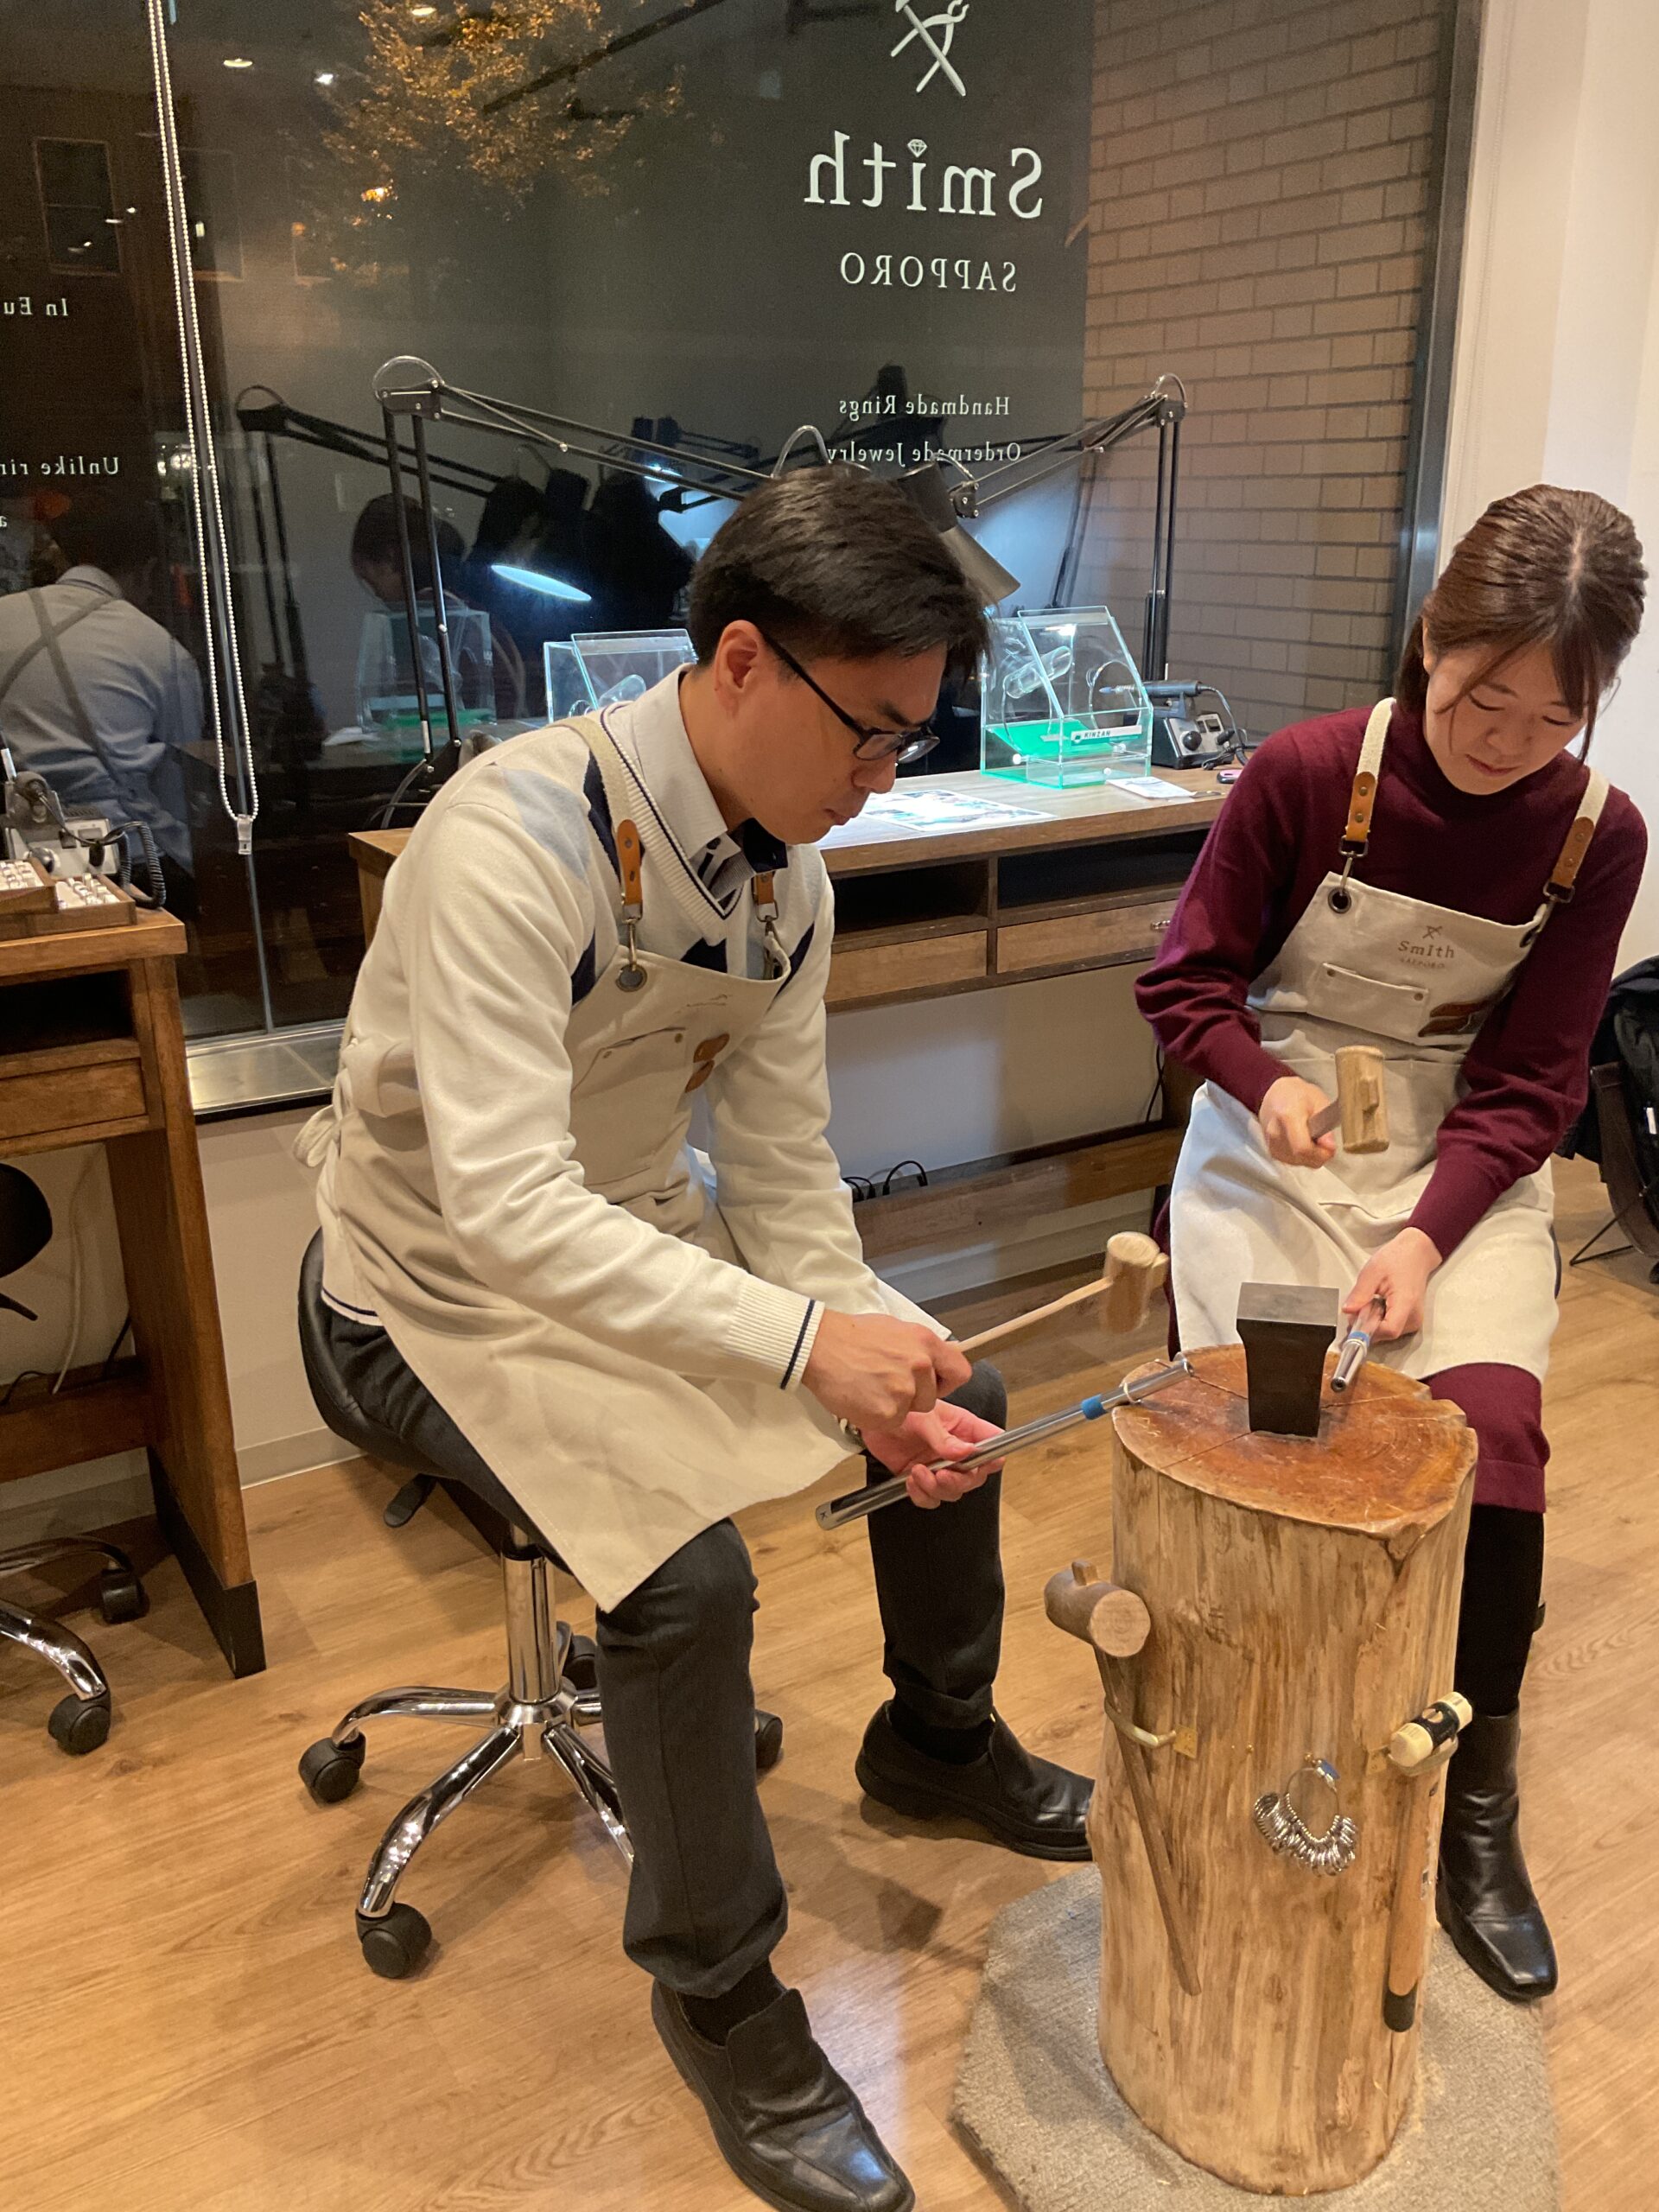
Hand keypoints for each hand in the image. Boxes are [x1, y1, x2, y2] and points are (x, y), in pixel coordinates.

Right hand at [803, 1310, 971, 1433]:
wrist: (819, 1345)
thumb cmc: (850, 1336)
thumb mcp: (896, 1328)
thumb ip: (919, 1347)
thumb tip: (935, 1358)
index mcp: (925, 1342)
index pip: (961, 1372)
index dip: (947, 1382)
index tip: (935, 1383)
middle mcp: (920, 1366)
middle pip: (932, 1398)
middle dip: (913, 1396)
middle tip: (887, 1383)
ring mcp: (904, 1391)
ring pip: (910, 1412)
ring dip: (894, 1406)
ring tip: (871, 1387)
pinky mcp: (888, 1412)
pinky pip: (891, 1422)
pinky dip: (877, 1416)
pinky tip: (863, 1397)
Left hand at [862, 1398, 1005, 1510]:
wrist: (872, 1420)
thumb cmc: (901, 1408)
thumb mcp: (924, 1417)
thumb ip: (944, 1437)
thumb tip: (966, 1451)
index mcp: (964, 1428)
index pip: (993, 1445)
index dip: (992, 1458)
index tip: (980, 1465)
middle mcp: (956, 1450)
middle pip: (974, 1476)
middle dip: (959, 1481)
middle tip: (942, 1476)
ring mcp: (940, 1466)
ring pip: (953, 1491)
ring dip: (937, 1488)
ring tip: (919, 1472)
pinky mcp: (922, 1479)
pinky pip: (930, 1498)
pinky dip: (921, 1495)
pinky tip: (911, 1480)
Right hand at [1258, 1075, 1336, 1167]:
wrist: (1276, 1094)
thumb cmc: (1298, 1094)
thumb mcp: (1319, 1102)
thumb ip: (1326, 1125)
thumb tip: (1329, 1146)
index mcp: (1287, 1116)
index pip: (1302, 1148)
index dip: (1320, 1153)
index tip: (1331, 1148)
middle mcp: (1275, 1132)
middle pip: (1301, 1157)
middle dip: (1319, 1155)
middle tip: (1325, 1142)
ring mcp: (1271, 1143)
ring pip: (1298, 1162)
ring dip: (1311, 1157)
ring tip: (1313, 1139)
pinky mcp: (1271, 1151)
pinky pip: (1292, 1162)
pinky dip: (1302, 1157)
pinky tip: (1304, 1143)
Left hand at [1343, 1229, 1442, 1342]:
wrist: (1416, 1254)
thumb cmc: (1398, 1259)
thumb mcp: (1372, 1272)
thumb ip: (1360, 1294)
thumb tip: (1347, 1311)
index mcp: (1406, 1303)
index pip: (1388, 1330)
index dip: (1368, 1329)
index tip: (1355, 1319)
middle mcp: (1413, 1316)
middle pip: (1386, 1333)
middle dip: (1368, 1324)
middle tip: (1360, 1305)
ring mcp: (1414, 1320)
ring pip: (1387, 1332)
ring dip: (1373, 1321)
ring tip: (1372, 1301)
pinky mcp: (1411, 1320)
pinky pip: (1391, 1327)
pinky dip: (1380, 1319)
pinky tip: (1378, 1304)